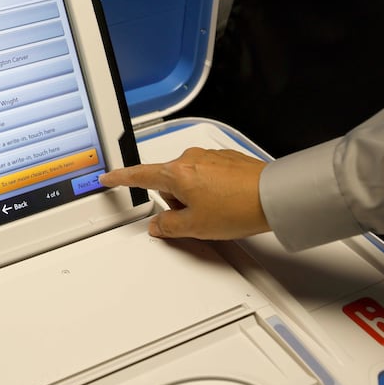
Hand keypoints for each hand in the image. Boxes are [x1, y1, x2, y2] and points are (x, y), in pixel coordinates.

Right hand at [99, 147, 269, 239]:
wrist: (274, 196)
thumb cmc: (239, 207)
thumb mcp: (196, 227)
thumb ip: (169, 226)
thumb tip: (158, 225)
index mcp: (176, 172)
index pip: (140, 176)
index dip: (121, 179)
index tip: (109, 178)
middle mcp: (191, 158)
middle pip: (168, 182)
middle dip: (175, 201)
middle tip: (195, 220)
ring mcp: (209, 157)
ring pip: (189, 180)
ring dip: (194, 197)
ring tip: (217, 213)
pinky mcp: (226, 159)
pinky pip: (207, 176)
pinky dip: (211, 190)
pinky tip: (227, 203)